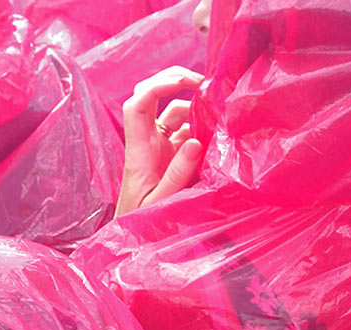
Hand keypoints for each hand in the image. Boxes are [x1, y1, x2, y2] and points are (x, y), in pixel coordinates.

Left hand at [114, 66, 204, 216]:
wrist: (134, 229)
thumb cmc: (141, 219)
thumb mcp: (161, 202)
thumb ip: (178, 174)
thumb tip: (196, 141)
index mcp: (139, 149)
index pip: (138, 105)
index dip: (158, 86)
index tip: (185, 82)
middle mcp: (147, 140)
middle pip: (150, 95)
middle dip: (174, 80)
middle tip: (204, 82)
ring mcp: (158, 145)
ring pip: (172, 112)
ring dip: (192, 106)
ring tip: (216, 110)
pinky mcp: (169, 153)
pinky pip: (183, 130)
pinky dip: (198, 126)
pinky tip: (212, 132)